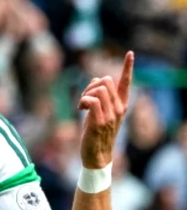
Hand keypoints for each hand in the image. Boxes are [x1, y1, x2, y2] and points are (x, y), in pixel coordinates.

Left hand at [78, 51, 133, 168]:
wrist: (97, 155)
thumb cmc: (95, 133)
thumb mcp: (99, 112)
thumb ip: (100, 96)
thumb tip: (96, 78)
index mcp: (121, 105)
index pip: (126, 83)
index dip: (128, 67)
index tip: (130, 53)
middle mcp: (119, 108)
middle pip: (106, 80)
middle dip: (91, 85)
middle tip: (84, 99)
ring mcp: (111, 115)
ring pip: (99, 88)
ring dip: (85, 93)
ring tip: (81, 105)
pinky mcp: (100, 122)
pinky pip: (92, 100)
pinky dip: (83, 100)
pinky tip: (80, 109)